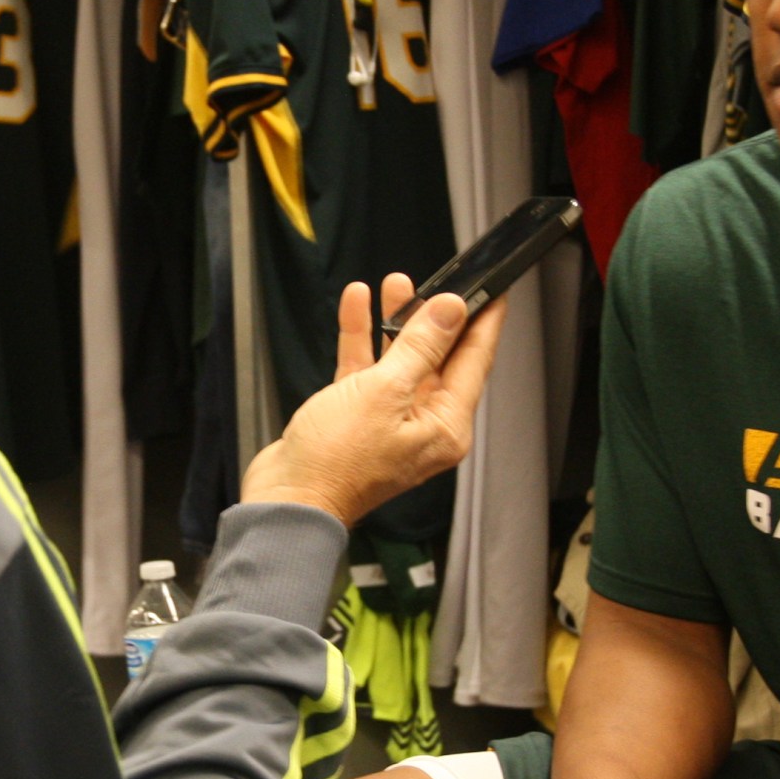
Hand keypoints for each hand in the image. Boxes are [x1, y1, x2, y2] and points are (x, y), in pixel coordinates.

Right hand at [239, 274, 502, 525]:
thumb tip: (450, 312)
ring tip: (395, 285)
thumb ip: (420, 347)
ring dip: (395, 322)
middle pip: (438, 357)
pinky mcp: (358, 416)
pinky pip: (368, 369)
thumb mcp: (384, 392)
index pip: (475, 361)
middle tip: (437, 280)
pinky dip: (363, 339)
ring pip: (400, 359)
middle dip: (432, 316)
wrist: (287, 498)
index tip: (492, 290)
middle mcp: (423, 424)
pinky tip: (358, 306)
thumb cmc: (335, 463)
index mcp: (444, 425)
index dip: (484, 322)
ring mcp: (390, 420)